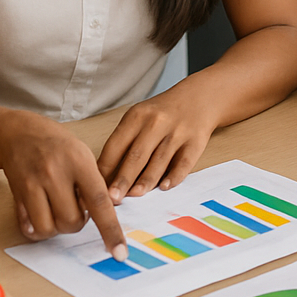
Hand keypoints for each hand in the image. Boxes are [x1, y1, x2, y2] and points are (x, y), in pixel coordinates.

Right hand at [0, 109, 127, 258]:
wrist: (19, 133)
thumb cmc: (57, 146)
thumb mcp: (83, 155)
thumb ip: (94, 184)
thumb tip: (106, 216)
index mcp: (79, 162)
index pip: (99, 202)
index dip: (111, 230)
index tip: (120, 253)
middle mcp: (55, 173)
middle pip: (72, 222)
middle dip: (77, 222)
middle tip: (73, 204)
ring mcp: (33, 184)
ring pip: (50, 229)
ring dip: (57, 226)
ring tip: (57, 207)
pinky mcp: (17, 195)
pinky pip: (30, 228)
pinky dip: (38, 228)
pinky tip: (41, 212)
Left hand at [97, 86, 218, 202]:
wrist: (199, 97)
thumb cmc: (162, 114)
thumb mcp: (140, 118)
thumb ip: (126, 142)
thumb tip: (106, 176)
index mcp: (137, 116)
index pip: (116, 145)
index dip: (105, 168)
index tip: (97, 187)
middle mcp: (157, 123)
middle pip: (136, 155)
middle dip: (123, 179)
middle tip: (112, 199)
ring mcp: (177, 132)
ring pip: (159, 161)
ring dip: (145, 180)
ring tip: (134, 196)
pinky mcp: (195, 142)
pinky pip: (184, 162)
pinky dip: (174, 176)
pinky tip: (165, 187)